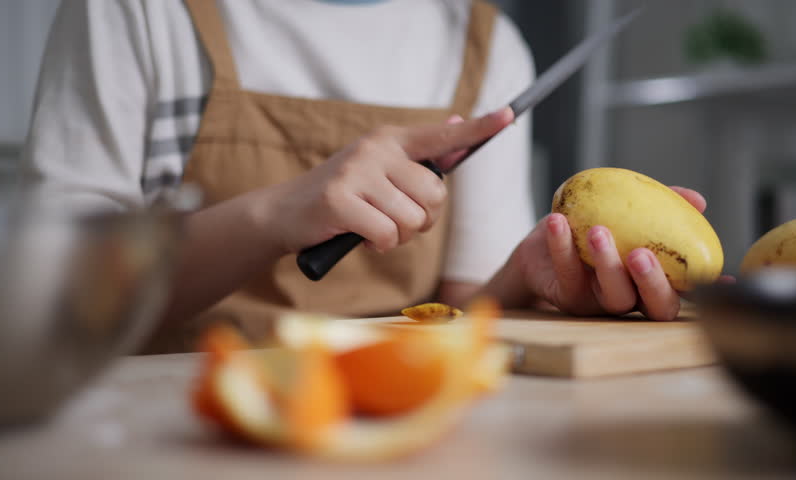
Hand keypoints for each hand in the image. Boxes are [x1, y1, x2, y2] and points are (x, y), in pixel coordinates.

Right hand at [257, 108, 513, 253]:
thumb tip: (457, 125)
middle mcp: (375, 149)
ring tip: (376, 228)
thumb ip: (417, 155)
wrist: (286, 213)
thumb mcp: (379, 169)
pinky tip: (363, 238)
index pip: (441, 134)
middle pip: (435, 195)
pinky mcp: (340, 200)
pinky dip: (380, 245)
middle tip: (397, 220)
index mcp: (390, 139)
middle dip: (423, 220)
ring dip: (400, 237)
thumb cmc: (344, 197)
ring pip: (412, 219)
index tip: (509, 114)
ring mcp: (356, 172)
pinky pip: (387, 235)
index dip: (478, 127)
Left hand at [510, 186, 716, 320]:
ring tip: (598, 231)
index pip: (685, 291)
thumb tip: (696, 200)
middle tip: (641, 253)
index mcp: (651, 280)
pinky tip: (559, 221)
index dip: (704, 289)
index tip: (723, 279)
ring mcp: (600, 302)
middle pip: (656, 307)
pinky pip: (568, 275)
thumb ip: (662, 206)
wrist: (544, 237)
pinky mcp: (567, 298)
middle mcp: (632, 297)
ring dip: (607, 263)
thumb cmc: (593, 223)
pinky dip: (561, 246)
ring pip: (614, 297)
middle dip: (652, 282)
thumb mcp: (628, 209)